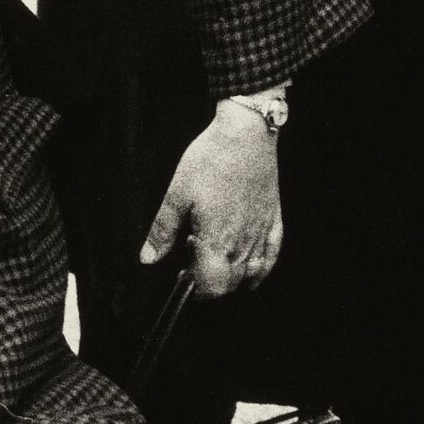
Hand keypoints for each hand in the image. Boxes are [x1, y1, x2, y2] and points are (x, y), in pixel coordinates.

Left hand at [140, 103, 282, 298]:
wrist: (245, 134)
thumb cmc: (211, 160)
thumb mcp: (176, 195)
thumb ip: (162, 232)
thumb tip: (148, 259)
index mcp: (217, 241)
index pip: (210, 287)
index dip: (195, 289)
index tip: (182, 276)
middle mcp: (243, 243)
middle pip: (230, 285)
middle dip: (210, 282)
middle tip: (193, 260)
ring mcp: (262, 233)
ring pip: (253, 275)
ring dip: (234, 277)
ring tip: (218, 257)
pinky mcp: (274, 220)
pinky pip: (272, 256)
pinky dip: (261, 268)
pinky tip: (251, 265)